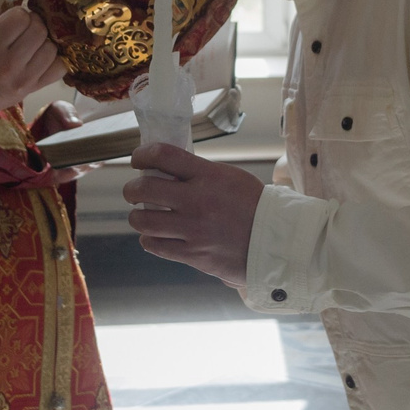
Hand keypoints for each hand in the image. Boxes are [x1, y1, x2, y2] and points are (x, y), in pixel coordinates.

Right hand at [0, 0, 66, 124]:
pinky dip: (54, 59)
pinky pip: (60, 67)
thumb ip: (2, 2)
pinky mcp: (35, 89)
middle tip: (21, 32)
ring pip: (51, 47)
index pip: (20, 16)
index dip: (19, 13)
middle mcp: (8, 65)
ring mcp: (24, 80)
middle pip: (39, 29)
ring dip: (43, 41)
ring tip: (29, 45)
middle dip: (33, 24)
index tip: (11, 20)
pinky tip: (40, 57)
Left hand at [122, 144, 261, 286]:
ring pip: (143, 220)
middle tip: (134, 191)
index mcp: (208, 176)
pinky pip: (155, 245)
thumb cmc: (254, 206)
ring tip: (142, 216)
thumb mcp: (229, 178)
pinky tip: (155, 236)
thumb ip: (199, 173)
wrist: (277, 241)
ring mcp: (193, 230)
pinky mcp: (193, 254)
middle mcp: (197, 201)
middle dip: (132, 189)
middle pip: (144, 189)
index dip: (142, 154)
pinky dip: (149, 239)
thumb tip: (166, 170)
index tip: (138, 159)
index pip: (163, 155)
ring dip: (137, 217)